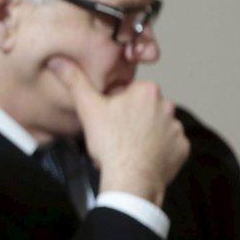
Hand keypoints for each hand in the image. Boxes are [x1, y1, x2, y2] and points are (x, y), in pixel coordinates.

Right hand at [48, 57, 188, 206]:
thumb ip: (75, 80)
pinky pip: (169, 145)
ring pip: (157, 126)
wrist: (131, 178)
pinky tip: (143, 156)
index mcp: (146, 91)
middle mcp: (167, 106)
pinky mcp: (182, 148)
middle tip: (114, 134)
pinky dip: (158, 150)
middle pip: (143, 108)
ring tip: (128, 147)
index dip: (114, 105)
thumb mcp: (87, 107)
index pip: (128, 92)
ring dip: (145, 133)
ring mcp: (177, 128)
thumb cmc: (110, 143)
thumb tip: (58, 61)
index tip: (107, 118)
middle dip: (131, 118)